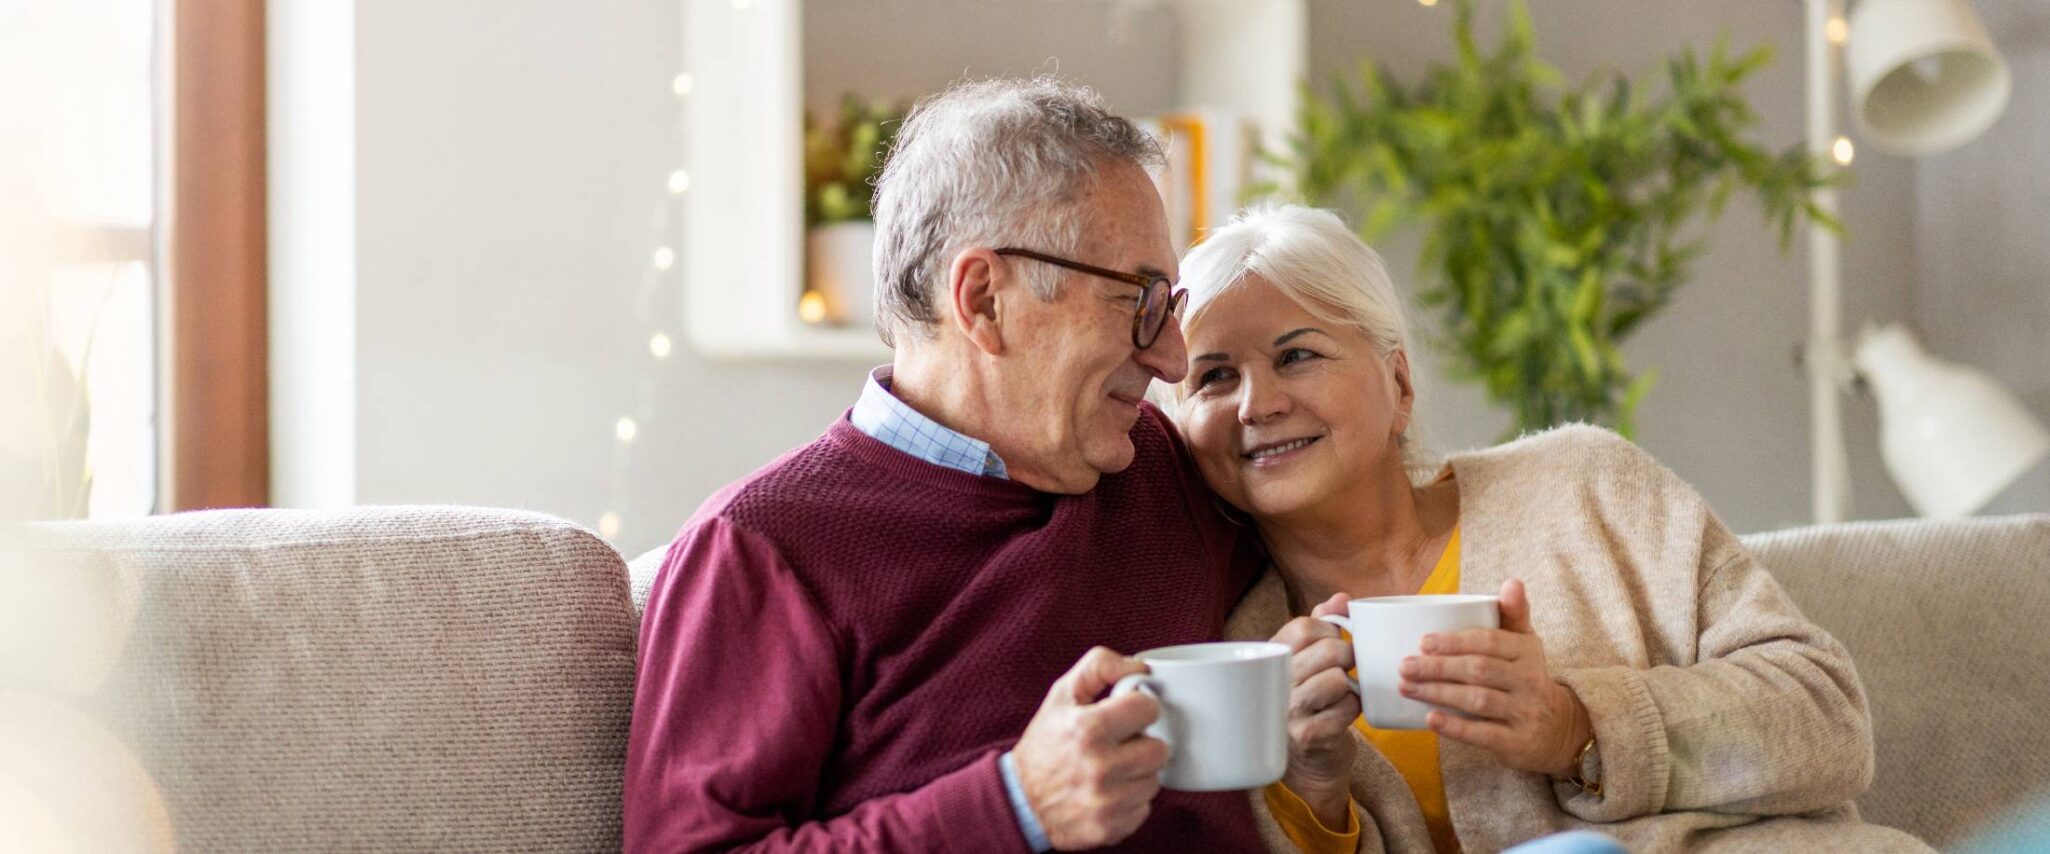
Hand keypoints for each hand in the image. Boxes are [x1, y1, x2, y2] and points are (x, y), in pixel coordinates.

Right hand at [1013, 647, 1171, 849]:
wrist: (1020, 801)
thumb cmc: (1045, 744)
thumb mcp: (1062, 695)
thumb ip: (1099, 667)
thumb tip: (1140, 667)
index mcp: (1088, 729)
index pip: (1148, 708)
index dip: (1139, 708)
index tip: (1128, 714)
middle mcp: (1099, 767)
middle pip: (1159, 749)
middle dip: (1142, 744)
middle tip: (1121, 745)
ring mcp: (1106, 802)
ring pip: (1155, 781)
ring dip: (1138, 774)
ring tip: (1113, 770)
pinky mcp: (1110, 827)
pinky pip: (1144, 808)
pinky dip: (1131, 801)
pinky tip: (1109, 793)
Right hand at [1270, 592, 1358, 827]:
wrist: (1307, 759)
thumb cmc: (1310, 699)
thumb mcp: (1307, 659)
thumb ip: (1322, 623)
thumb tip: (1341, 597)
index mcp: (1272, 657)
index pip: (1305, 625)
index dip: (1330, 628)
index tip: (1334, 639)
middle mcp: (1275, 683)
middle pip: (1327, 650)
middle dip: (1347, 655)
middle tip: (1346, 667)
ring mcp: (1289, 710)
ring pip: (1338, 679)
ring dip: (1350, 685)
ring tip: (1342, 691)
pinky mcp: (1308, 735)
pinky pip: (1347, 708)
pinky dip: (1354, 708)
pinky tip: (1343, 711)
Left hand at [1399, 579, 1592, 776]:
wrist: (1559, 729)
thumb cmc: (1526, 677)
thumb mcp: (1525, 644)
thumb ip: (1514, 613)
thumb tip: (1512, 581)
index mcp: (1526, 651)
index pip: (1489, 642)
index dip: (1455, 641)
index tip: (1423, 642)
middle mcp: (1529, 680)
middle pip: (1479, 670)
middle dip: (1438, 667)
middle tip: (1404, 666)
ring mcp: (1524, 712)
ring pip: (1478, 700)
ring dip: (1439, 694)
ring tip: (1407, 688)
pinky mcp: (1517, 742)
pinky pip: (1484, 734)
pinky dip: (1456, 727)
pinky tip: (1430, 720)